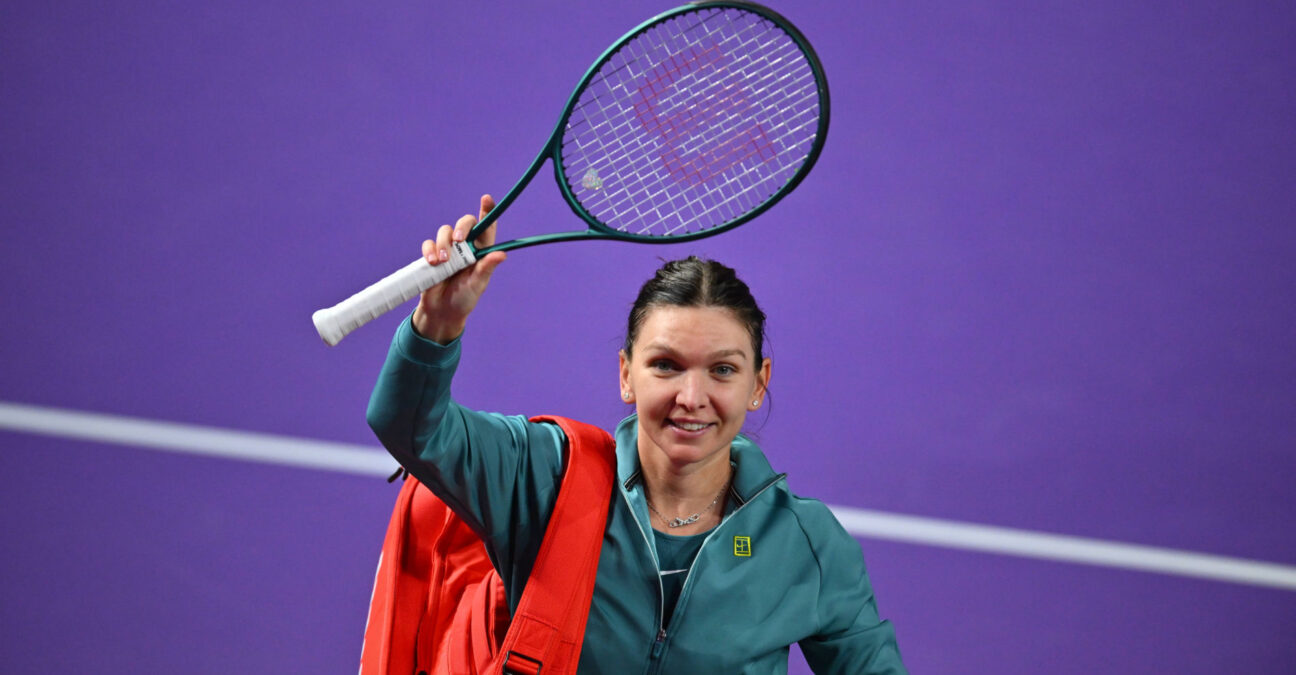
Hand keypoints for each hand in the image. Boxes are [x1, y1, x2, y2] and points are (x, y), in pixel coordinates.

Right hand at [411, 194, 507, 341]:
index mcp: (481, 251)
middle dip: (462, 226)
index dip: (487, 211)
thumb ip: (486, 268)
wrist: (442, 311)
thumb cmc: (464, 298)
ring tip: (443, 261)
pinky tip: (432, 262)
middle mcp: (466, 247)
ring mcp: (448, 250)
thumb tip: (501, 255)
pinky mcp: (432, 255)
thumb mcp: (478, 284)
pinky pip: (429, 244)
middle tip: (459, 240)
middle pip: (465, 224)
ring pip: (445, 231)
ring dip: (443, 243)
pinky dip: (429, 250)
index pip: (487, 227)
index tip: (486, 199)